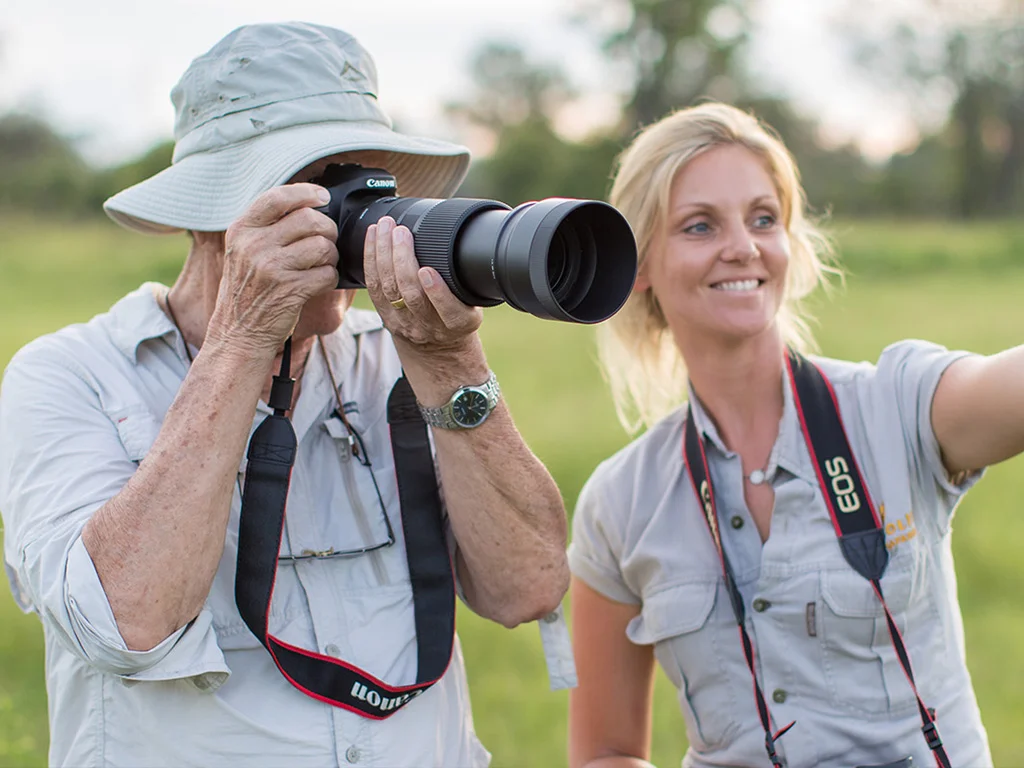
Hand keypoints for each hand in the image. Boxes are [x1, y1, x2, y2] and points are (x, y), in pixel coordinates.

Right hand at [206, 183, 338, 354]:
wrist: (238, 334)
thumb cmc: (246, 290)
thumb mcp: (242, 252)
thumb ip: (265, 227)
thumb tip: (306, 205)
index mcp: (241, 230)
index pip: (277, 198)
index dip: (306, 193)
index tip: (322, 196)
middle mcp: (254, 245)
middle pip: (309, 219)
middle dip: (328, 229)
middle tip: (328, 239)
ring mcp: (272, 268)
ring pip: (322, 246)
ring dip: (331, 256)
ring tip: (322, 264)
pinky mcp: (290, 290)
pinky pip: (327, 273)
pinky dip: (330, 278)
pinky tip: (319, 283)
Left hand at [364, 216, 482, 356]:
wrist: (438, 349)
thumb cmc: (458, 317)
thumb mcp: (473, 306)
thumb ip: (466, 285)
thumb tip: (464, 243)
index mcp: (458, 324)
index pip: (449, 311)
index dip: (436, 291)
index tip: (427, 270)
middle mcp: (430, 327)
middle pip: (411, 295)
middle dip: (402, 260)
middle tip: (400, 232)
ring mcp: (404, 324)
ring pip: (389, 289)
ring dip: (383, 254)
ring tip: (385, 228)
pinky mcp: (385, 317)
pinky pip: (373, 287)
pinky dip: (371, 259)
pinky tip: (373, 238)